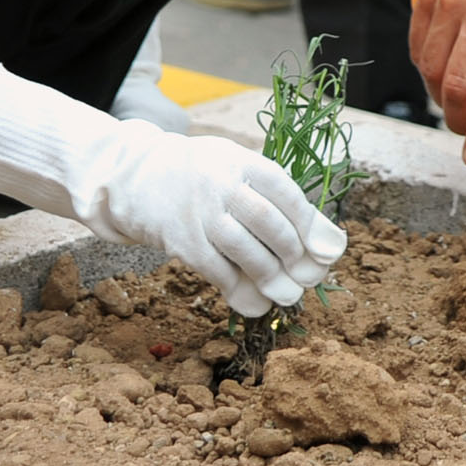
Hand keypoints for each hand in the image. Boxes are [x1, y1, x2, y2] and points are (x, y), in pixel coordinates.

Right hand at [0, 57, 347, 317]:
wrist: (137, 177)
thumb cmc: (203, 176)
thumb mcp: (238, 170)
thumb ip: (279, 200)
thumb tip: (329, 243)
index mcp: (242, 162)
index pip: (286, 192)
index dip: (310, 224)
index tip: (327, 249)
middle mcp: (222, 185)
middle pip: (268, 223)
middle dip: (293, 254)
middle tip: (307, 275)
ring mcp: (200, 214)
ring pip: (245, 251)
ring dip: (271, 278)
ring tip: (287, 294)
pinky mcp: (182, 242)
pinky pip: (217, 271)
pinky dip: (240, 292)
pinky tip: (254, 303)